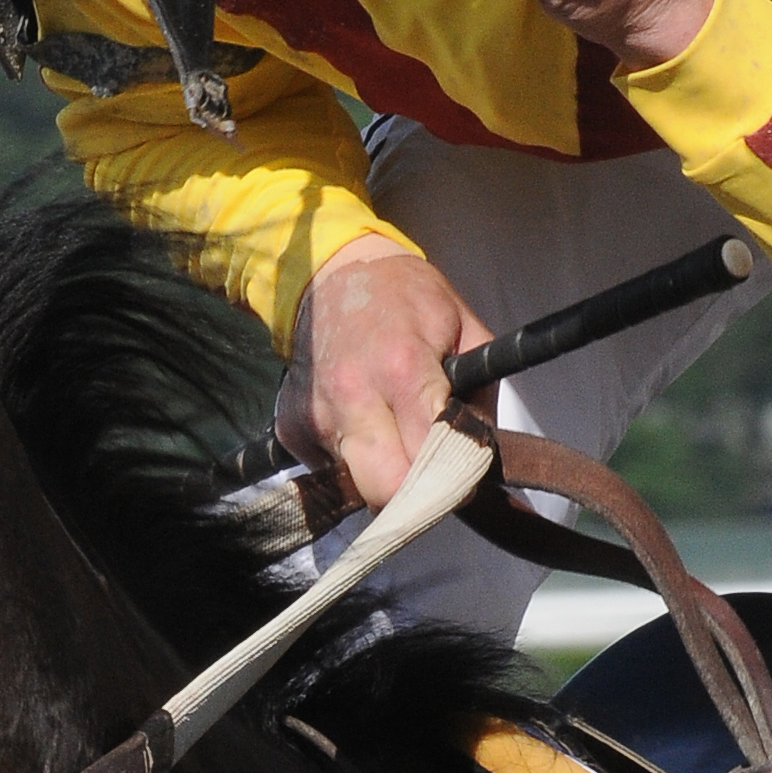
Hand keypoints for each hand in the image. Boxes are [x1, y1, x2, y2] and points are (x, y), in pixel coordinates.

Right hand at [281, 235, 494, 510]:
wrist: (329, 277)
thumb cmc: (407, 300)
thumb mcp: (465, 328)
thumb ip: (480, 394)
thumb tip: (481, 455)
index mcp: (404, 368)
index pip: (429, 457)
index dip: (453, 478)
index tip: (464, 479)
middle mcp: (353, 397)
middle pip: (384, 490)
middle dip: (412, 495)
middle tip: (428, 477)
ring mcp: (316, 416)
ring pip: (356, 488)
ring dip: (381, 474)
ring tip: (392, 436)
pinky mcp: (290, 428)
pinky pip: (329, 470)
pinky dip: (350, 459)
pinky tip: (359, 423)